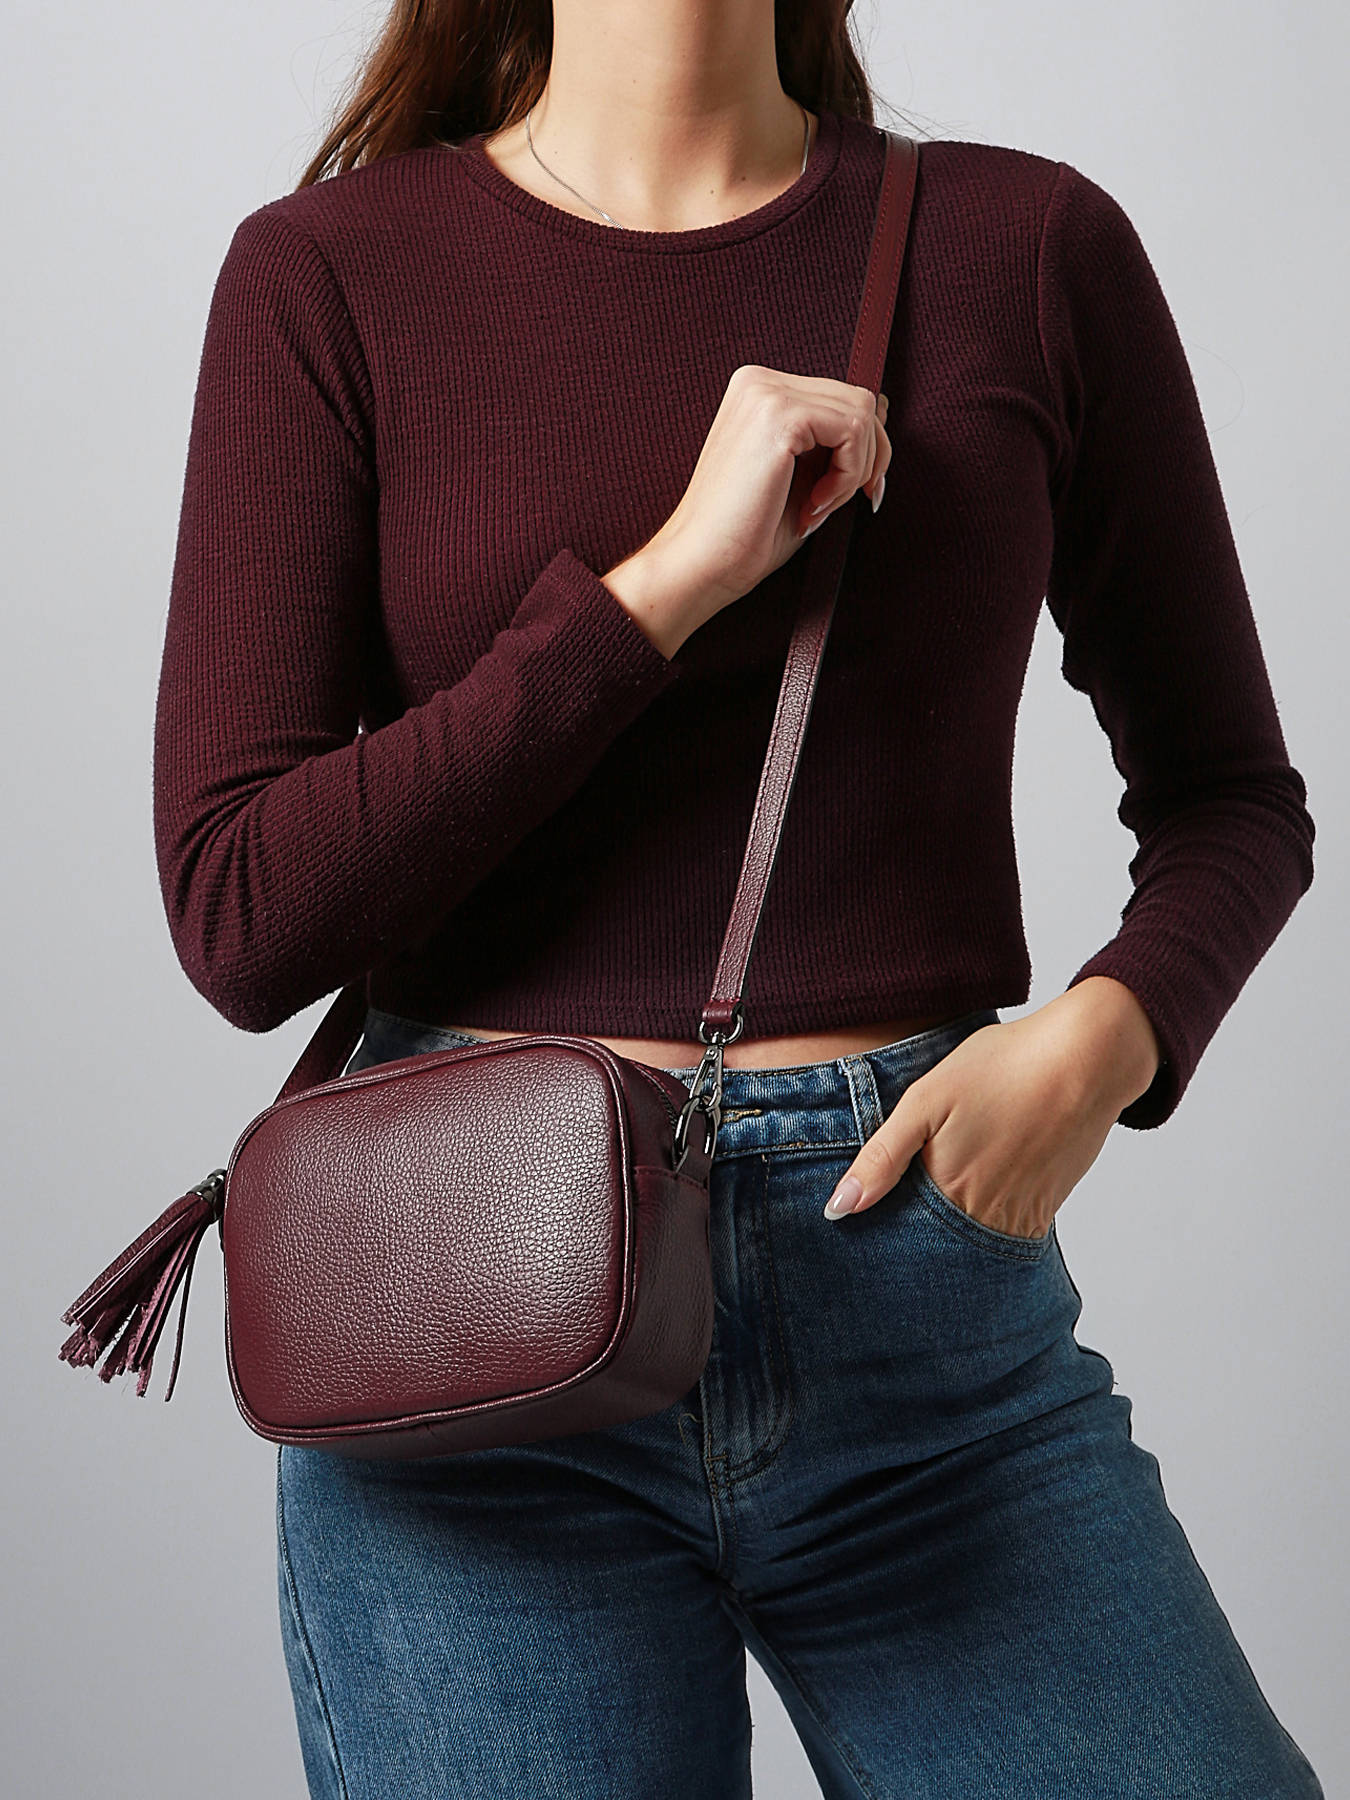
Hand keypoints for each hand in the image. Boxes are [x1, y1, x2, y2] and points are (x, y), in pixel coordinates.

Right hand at [602, 366, 890, 656]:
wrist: (701, 565)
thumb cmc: (745, 533)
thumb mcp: (804, 476)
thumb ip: (837, 441)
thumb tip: (885, 409)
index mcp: (759, 391)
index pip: (842, 399)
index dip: (862, 450)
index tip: (855, 494)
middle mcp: (760, 380)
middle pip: (859, 400)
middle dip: (866, 459)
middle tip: (833, 505)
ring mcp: (767, 393)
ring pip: (862, 413)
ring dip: (854, 471)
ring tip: (817, 507)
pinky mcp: (780, 416)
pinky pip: (853, 431)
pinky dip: (848, 476)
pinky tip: (814, 505)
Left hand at [821, 979, 1162, 1236]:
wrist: (1087, 1059)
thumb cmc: (1002, 1068)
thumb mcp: (926, 1100)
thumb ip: (881, 1157)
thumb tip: (839, 1209)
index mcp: (946, 1191)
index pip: (901, 1236)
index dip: (881, 1233)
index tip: (864, 1232)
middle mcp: (984, 1216)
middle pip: (938, 1247)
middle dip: (915, 1244)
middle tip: (904, 1224)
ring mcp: (1020, 1214)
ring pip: (973, 1245)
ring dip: (952, 1238)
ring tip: (942, 1206)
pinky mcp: (1047, 1205)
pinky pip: (1008, 1233)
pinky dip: (987, 1227)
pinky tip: (979, 1196)